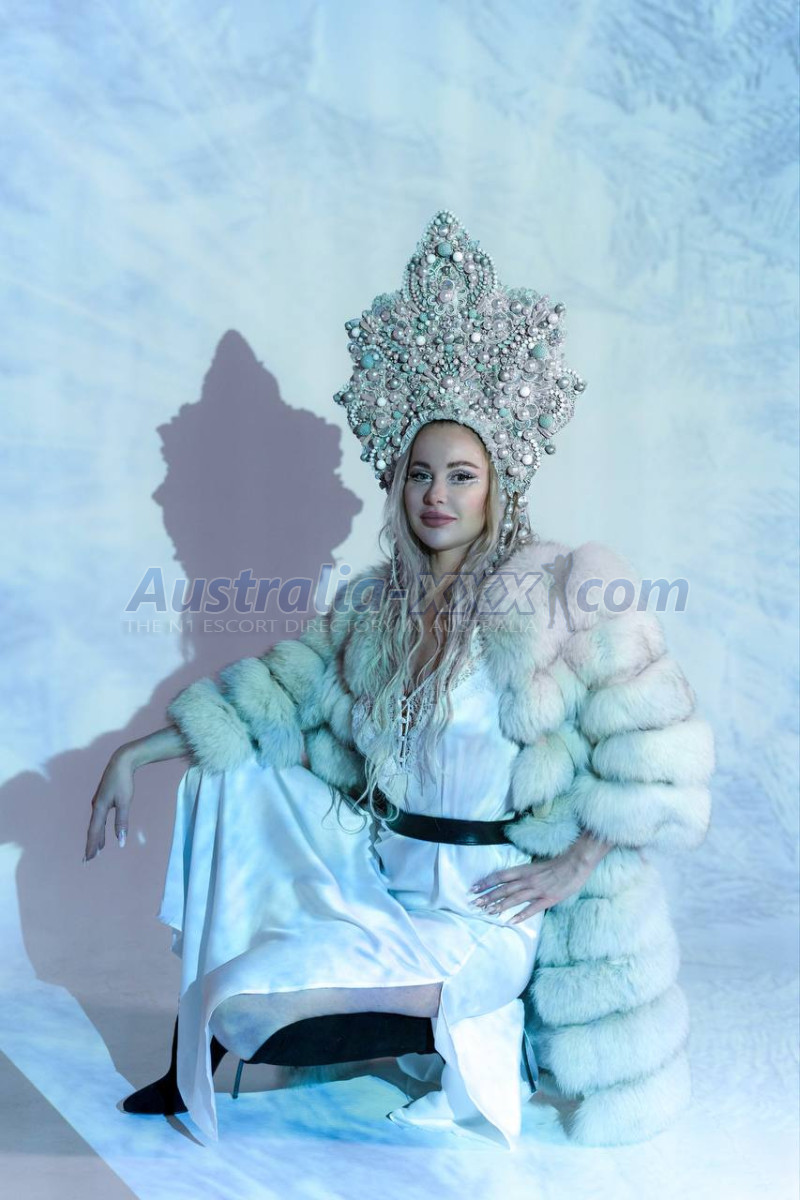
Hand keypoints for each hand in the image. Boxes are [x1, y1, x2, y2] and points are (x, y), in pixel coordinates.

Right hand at [84, 747, 135, 861]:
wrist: (121, 761)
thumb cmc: (123, 781)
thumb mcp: (124, 802)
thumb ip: (122, 822)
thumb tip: (121, 840)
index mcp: (99, 808)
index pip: (94, 832)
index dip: (91, 846)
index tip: (88, 859)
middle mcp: (95, 806)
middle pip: (92, 829)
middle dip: (91, 844)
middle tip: (88, 860)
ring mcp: (98, 802)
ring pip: (96, 824)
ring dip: (95, 837)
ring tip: (96, 850)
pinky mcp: (102, 799)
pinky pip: (99, 818)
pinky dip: (99, 827)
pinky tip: (101, 830)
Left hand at [469, 832, 611, 923]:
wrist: (576, 862)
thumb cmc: (558, 862)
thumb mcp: (537, 865)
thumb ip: (525, 873)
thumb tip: (513, 880)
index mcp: (525, 869)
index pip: (500, 876)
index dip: (486, 882)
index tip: (473, 888)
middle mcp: (528, 879)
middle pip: (504, 888)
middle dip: (488, 896)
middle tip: (474, 903)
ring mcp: (537, 890)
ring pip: (514, 899)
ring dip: (499, 906)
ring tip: (487, 912)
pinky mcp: (548, 899)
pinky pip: (532, 908)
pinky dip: (521, 915)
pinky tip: (510, 921)